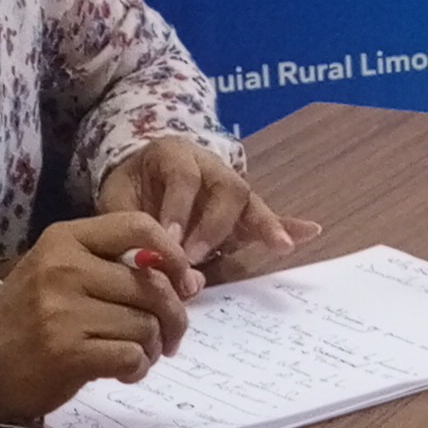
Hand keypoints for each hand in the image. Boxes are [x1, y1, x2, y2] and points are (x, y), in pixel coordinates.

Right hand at [0, 212, 196, 424]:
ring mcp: (64, 312)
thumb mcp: (67, 275)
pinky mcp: (68, 353)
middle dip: (173, 316)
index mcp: (64, 240)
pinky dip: (136, 368)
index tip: (184, 280)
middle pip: (152, 286)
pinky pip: (131, 356)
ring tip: (136, 355)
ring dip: (151, 347)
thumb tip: (193, 280)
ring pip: (146, 325)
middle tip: (168, 336)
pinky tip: (122, 371)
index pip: (138, 226)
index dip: (174, 254)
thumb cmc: (32, 316)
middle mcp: (64, 269)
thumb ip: (124, 271)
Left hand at [98, 135, 315, 273]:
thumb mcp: (117, 204)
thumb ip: (132, 234)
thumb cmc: (128, 191)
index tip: (168, 242)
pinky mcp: (242, 209)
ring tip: (279, 245)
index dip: (177, 210)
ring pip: (250, 200)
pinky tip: (311, 232)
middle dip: (214, 225)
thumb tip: (157, 272)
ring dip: (262, 225)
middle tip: (196, 257)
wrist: (139, 173)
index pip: (183, 179)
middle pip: (227, 187)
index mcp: (173, 155)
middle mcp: (209, 165)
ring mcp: (229, 186)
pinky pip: (267, 214)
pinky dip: (287, 225)